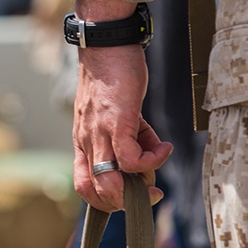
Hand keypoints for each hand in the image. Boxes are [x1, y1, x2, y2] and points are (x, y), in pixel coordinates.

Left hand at [73, 43, 170, 211]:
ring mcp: (100, 133)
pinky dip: (152, 161)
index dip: (106, 200)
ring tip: (156, 174)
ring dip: (138, 188)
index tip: (130, 196)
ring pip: (111, 182)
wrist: (106, 44)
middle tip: (149, 193)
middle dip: (125, 203)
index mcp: (84, 140)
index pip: (84, 185)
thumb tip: (147, 153)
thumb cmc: (110, 74)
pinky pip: (133, 158)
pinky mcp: (118, 122)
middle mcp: (88, 141)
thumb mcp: (113, 111)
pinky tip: (164, 147)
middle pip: (96, 192)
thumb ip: (127, 134)